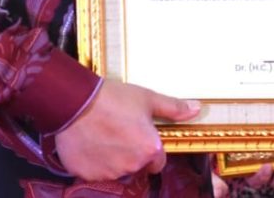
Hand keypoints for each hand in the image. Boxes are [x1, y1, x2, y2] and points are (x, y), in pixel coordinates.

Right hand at [54, 79, 200, 180]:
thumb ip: (173, 108)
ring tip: (105, 134)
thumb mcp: (148, 99)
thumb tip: (196, 109)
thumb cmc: (115, 98)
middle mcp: (131, 166)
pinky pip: (94, 172)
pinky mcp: (86, 174)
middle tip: (122, 132)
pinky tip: (91, 142)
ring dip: (113, 158)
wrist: (77, 101)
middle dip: (132, 154)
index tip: (142, 137)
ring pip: (116, 170)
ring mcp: (107, 173)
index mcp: (150, 150)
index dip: (151, 150)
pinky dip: (94, 162)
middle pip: (137, 166)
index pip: (158, 162)